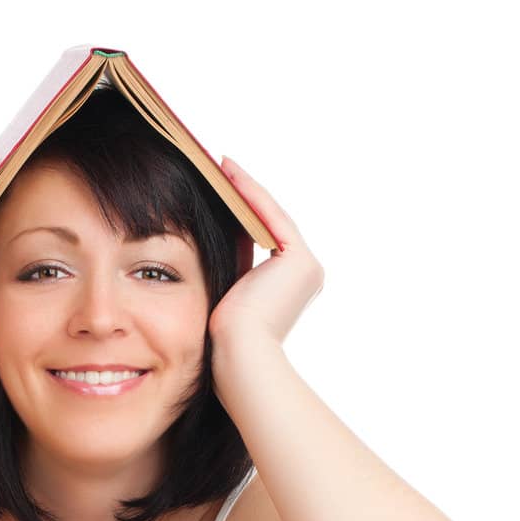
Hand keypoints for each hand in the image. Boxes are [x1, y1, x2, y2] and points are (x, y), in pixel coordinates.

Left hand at [208, 157, 323, 353]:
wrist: (240, 355)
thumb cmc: (225, 339)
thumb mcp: (227, 293)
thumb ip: (232, 264)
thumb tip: (213, 236)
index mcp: (290, 287)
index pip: (265, 237)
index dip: (243, 209)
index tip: (220, 185)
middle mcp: (305, 274)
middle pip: (271, 223)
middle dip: (245, 194)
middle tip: (220, 166)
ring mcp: (306, 267)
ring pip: (272, 216)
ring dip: (245, 187)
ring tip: (221, 164)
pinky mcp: (300, 260)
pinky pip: (271, 217)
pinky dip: (249, 194)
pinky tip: (228, 173)